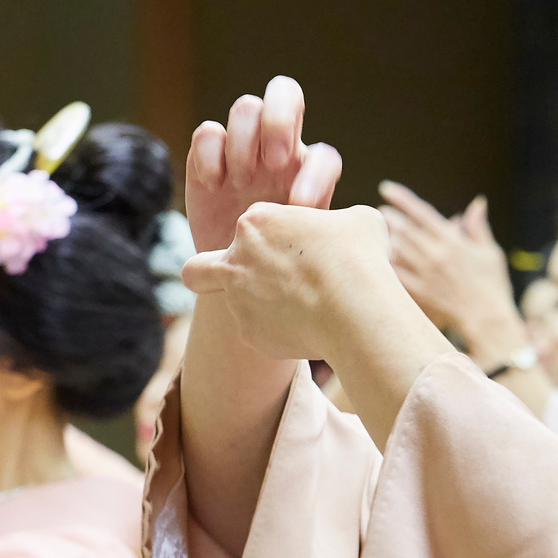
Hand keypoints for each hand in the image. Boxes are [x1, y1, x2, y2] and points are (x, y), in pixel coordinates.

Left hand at [181, 202, 396, 360]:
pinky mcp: (250, 334)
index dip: (270, 240)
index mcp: (257, 223)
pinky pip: (261, 334)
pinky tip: (309, 331)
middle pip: (197, 270)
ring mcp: (239, 300)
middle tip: (238, 285)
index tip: (295, 251)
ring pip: (238, 306)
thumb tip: (349, 232)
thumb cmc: (359, 258)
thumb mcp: (359, 222)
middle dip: (205, 277)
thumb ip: (341, 223)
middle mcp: (237, 260)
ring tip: (306, 313)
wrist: (355, 308)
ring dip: (263, 309)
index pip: (248, 228)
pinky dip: (280, 334)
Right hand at [185, 76, 343, 254]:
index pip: (324, 154)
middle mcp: (278, 150)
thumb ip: (315, 230)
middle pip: (285, 94)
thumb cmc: (274, 264)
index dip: (315, 173)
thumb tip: (324, 220)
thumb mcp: (299, 250)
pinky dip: (210, 154)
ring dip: (245, 141)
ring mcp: (242, 149)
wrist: (233, 278)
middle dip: (280, 120)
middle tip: (274, 163)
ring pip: (247, 108)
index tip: (299, 205)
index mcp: (310, 174)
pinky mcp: (207, 157)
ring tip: (242, 180)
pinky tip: (214, 186)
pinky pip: (208, 131)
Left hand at [382, 182, 516, 338]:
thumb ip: (478, 227)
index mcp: (453, 241)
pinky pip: (396, 274)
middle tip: (381, 211)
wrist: (488, 320)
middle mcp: (436, 254)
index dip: (402, 198)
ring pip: (397, 249)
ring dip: (386, 237)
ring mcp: (426, 274)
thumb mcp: (490, 252)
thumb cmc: (493, 286)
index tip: (386, 189)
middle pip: (404, 228)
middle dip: (389, 217)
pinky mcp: (420, 292)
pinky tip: (378, 257)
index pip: (422, 212)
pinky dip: (386, 263)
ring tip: (379, 231)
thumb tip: (477, 203)